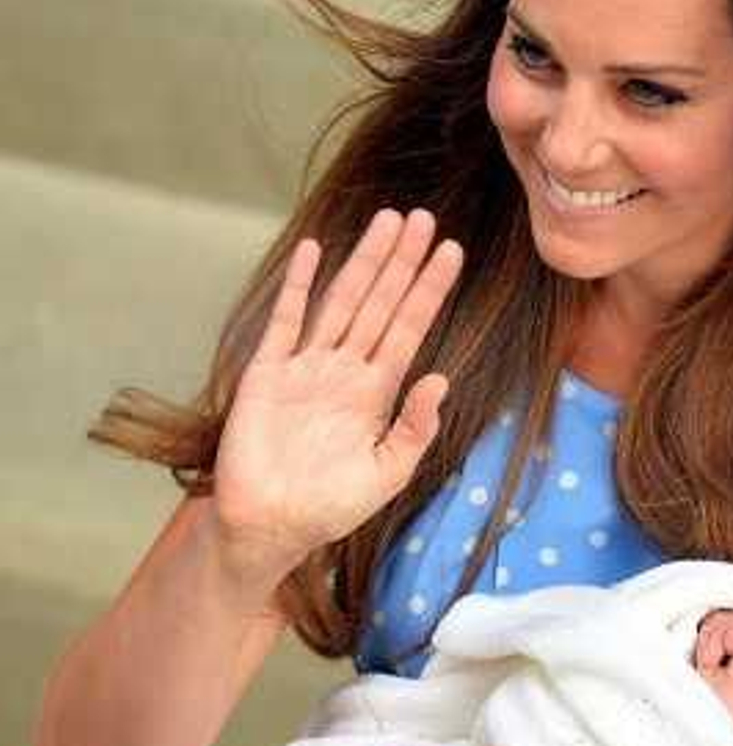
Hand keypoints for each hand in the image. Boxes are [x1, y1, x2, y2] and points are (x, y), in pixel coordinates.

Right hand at [211, 209, 463, 579]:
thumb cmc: (331, 507)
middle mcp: (345, 369)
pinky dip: (299, 285)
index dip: (429, 290)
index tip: (452, 252)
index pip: (409, 327)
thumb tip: (440, 380)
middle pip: (380, 302)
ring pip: (341, 301)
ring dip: (364, 261)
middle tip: (425, 218)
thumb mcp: (387, 473)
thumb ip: (414, 429)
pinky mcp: (266, 373)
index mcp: (376, 392)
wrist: (271, 528)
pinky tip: (317, 250)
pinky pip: (286, 321)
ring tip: (387, 221)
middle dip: (402, 261)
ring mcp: (305, 366)